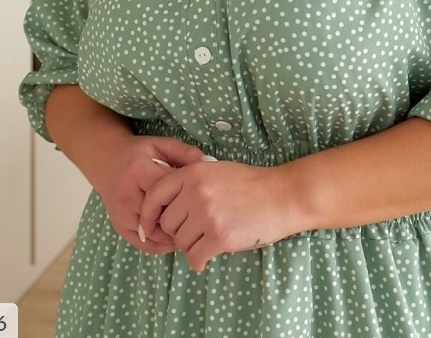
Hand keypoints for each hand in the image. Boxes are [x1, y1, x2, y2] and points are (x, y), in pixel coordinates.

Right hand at [93, 135, 207, 253]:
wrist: (107, 162)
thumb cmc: (139, 153)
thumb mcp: (161, 145)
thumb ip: (185, 153)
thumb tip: (209, 163)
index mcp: (137, 171)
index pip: (166, 189)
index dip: (186, 195)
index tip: (202, 197)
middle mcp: (126, 194)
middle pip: (160, 213)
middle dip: (182, 217)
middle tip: (201, 219)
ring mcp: (121, 214)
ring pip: (153, 232)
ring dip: (173, 234)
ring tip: (191, 229)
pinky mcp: (119, 226)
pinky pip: (143, 244)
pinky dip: (162, 245)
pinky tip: (175, 238)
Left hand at [139, 160, 298, 272]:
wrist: (282, 195)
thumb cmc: (251, 184)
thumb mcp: (216, 170)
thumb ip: (190, 182)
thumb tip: (163, 205)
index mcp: (193, 172)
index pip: (155, 194)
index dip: (148, 213)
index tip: (148, 226)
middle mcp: (196, 192)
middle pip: (167, 223)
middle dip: (178, 231)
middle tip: (196, 231)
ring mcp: (207, 215)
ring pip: (180, 242)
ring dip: (191, 246)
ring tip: (209, 239)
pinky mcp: (219, 237)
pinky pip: (194, 258)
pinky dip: (199, 261)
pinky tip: (208, 256)